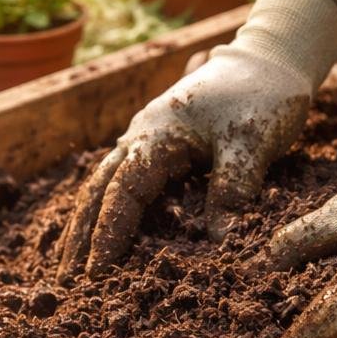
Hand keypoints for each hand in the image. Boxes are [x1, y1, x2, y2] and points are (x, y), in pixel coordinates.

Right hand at [56, 0, 336, 280]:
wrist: (270, 58)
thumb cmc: (262, 96)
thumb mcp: (252, 143)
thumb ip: (231, 189)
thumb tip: (218, 243)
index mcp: (157, 133)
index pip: (123, 192)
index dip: (109, 233)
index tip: (98, 271)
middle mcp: (141, 135)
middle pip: (98, 189)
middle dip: (80, 235)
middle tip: (65, 279)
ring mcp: (146, 137)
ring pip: (103, 184)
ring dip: (86, 223)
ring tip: (71, 264)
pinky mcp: (159, 144)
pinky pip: (121, 180)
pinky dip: (106, 208)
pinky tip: (101, 234)